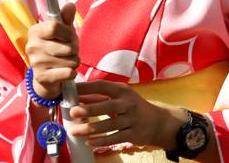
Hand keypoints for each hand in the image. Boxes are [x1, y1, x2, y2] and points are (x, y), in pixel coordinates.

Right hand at [24, 2, 79, 99]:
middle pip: (67, 46)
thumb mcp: (63, 31)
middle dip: (75, 49)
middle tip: (69, 51)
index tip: (68, 36)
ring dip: (74, 61)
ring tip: (66, 61)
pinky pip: (69, 73)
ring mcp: (36, 63)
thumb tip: (70, 5)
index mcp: (35, 31)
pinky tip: (65, 71)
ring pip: (71, 60)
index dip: (68, 32)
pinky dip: (72, 72)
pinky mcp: (42, 77)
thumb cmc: (57, 47)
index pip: (55, 26)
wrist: (47, 75)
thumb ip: (66, 18)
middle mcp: (32, 47)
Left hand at [70, 81, 187, 150]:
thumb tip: (77, 97)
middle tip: (73, 111)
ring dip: (91, 128)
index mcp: (123, 91)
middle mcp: (128, 104)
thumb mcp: (120, 98)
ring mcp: (132, 119)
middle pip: (109, 106)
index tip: (71, 90)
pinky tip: (90, 142)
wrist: (158, 122)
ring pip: (110, 124)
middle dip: (90, 108)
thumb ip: (99, 98)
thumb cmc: (133, 107)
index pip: (103, 86)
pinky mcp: (133, 134)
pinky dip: (102, 141)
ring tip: (75, 131)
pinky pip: (116, 138)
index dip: (87, 87)